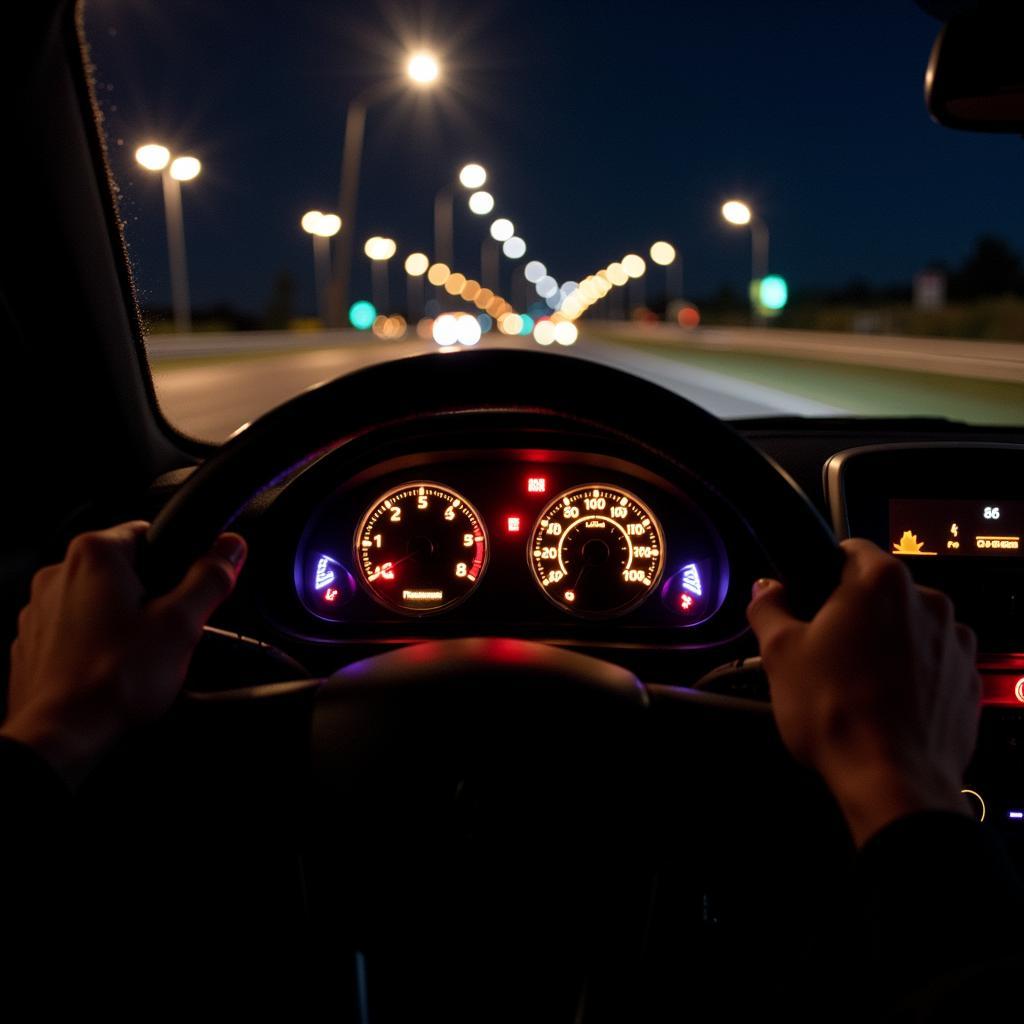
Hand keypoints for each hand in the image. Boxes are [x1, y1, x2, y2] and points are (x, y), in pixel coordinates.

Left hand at [1, 521, 246, 788]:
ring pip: (98, 600)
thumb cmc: (113, 680)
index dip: (179, 560)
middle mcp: (58, 573)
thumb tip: (231, 549)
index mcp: (95, 554)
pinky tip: (113, 668)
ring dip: (121, 619)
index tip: (188, 589)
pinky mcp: (33, 640)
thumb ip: (210, 578)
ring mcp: (40, 608)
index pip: (149, 532)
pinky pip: (75, 629)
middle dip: (150, 595)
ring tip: (139, 656)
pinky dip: (95, 643)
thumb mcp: (182, 624)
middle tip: (168, 630)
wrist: (62, 733)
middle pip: (124, 570)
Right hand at [746, 538, 979, 846]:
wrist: (891, 780)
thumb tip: (765, 589)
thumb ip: (768, 608)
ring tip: (857, 683)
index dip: (824, 571)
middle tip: (826, 651)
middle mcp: (929, 602)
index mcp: (880, 582)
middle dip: (857, 614)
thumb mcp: (780, 653)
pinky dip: (914, 675)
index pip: (851, 549)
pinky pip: (935, 664)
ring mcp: (956, 643)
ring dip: (889, 644)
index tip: (811, 598)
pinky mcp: (969, 682)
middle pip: (884, 593)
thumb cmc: (835, 711)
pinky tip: (886, 703)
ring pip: (911, 628)